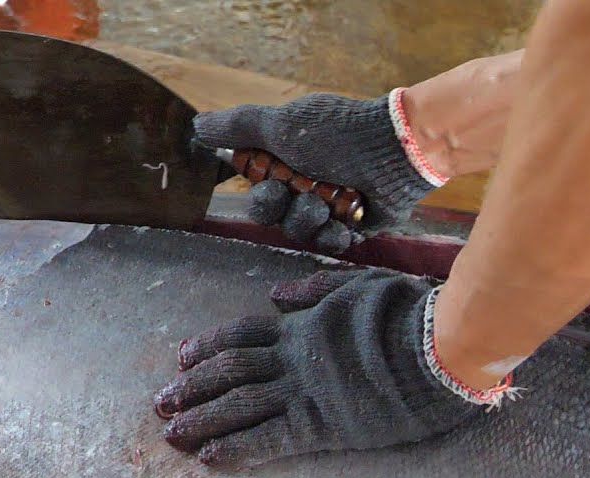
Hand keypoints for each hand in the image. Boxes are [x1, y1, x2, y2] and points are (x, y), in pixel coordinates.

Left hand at [153, 268, 495, 468]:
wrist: (438, 344)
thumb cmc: (407, 312)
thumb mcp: (356, 285)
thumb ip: (312, 289)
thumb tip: (274, 296)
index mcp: (301, 325)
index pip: (241, 334)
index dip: (208, 346)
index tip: (182, 358)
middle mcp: (292, 358)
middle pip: (229, 371)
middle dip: (192, 388)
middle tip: (160, 403)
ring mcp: (303, 391)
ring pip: (239, 405)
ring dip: (201, 420)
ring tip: (172, 436)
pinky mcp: (321, 425)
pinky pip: (269, 439)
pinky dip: (236, 448)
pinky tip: (210, 458)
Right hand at [195, 91, 442, 253]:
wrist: (393, 151)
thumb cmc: (337, 133)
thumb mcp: (282, 125)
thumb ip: (238, 126)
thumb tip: (196, 124)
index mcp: (285, 161)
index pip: (256, 190)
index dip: (260, 193)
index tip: (271, 181)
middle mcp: (303, 184)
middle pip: (273, 215)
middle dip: (285, 205)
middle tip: (302, 189)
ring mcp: (327, 206)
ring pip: (299, 230)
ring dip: (312, 215)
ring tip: (332, 200)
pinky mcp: (350, 225)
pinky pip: (328, 242)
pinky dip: (336, 231)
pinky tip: (347, 218)